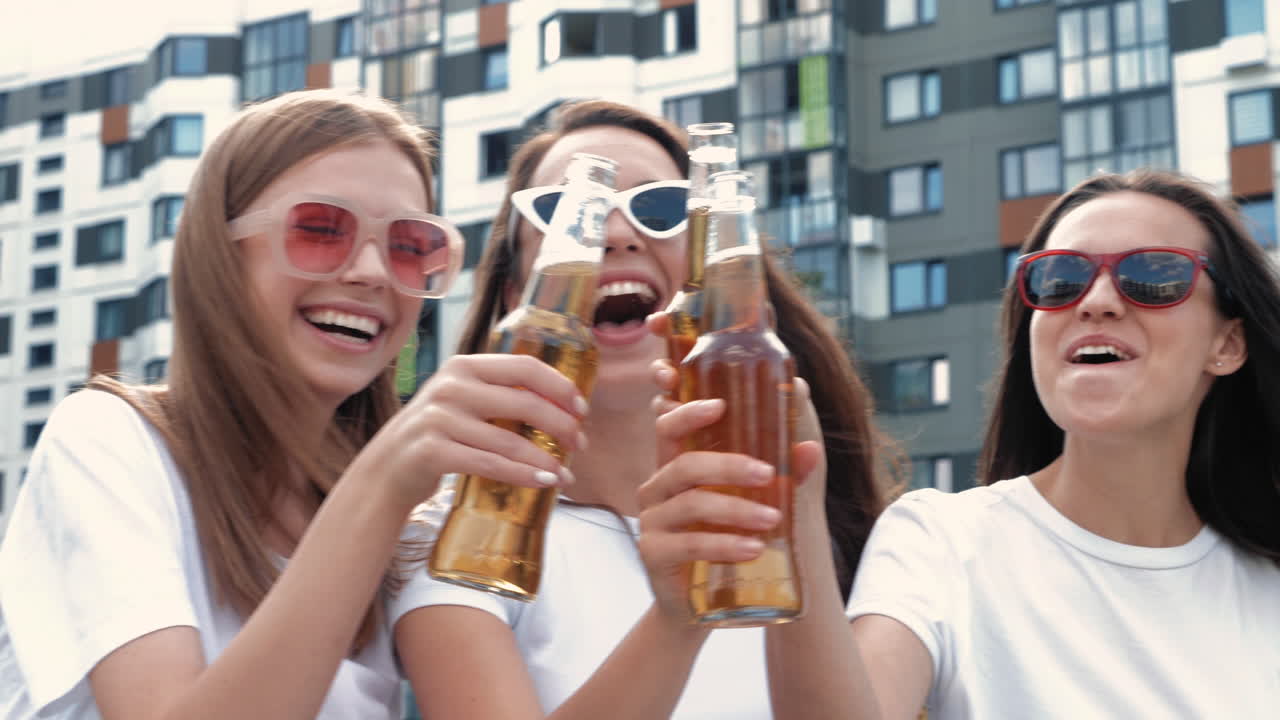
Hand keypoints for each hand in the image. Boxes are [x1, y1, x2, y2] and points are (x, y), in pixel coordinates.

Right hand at [352, 354, 587, 512]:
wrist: (385, 469)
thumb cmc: (436, 434)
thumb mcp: (461, 400)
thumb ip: (498, 393)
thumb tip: (562, 404)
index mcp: (464, 367)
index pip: (524, 367)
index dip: (559, 387)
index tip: (582, 408)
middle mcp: (451, 387)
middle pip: (524, 403)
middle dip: (561, 425)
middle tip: (580, 443)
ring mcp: (439, 419)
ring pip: (509, 441)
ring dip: (545, 459)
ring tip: (566, 474)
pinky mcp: (433, 452)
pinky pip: (490, 465)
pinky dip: (522, 475)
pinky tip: (543, 482)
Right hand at [635, 362, 823, 624]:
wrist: (695, 606)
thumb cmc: (721, 543)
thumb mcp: (747, 506)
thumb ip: (776, 477)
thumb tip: (809, 448)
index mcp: (674, 468)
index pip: (669, 428)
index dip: (688, 412)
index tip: (721, 405)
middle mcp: (656, 490)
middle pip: (685, 465)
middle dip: (729, 466)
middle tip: (768, 474)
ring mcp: (651, 523)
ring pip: (690, 505)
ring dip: (735, 509)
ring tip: (771, 519)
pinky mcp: (652, 555)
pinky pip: (687, 544)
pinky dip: (723, 544)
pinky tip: (751, 549)